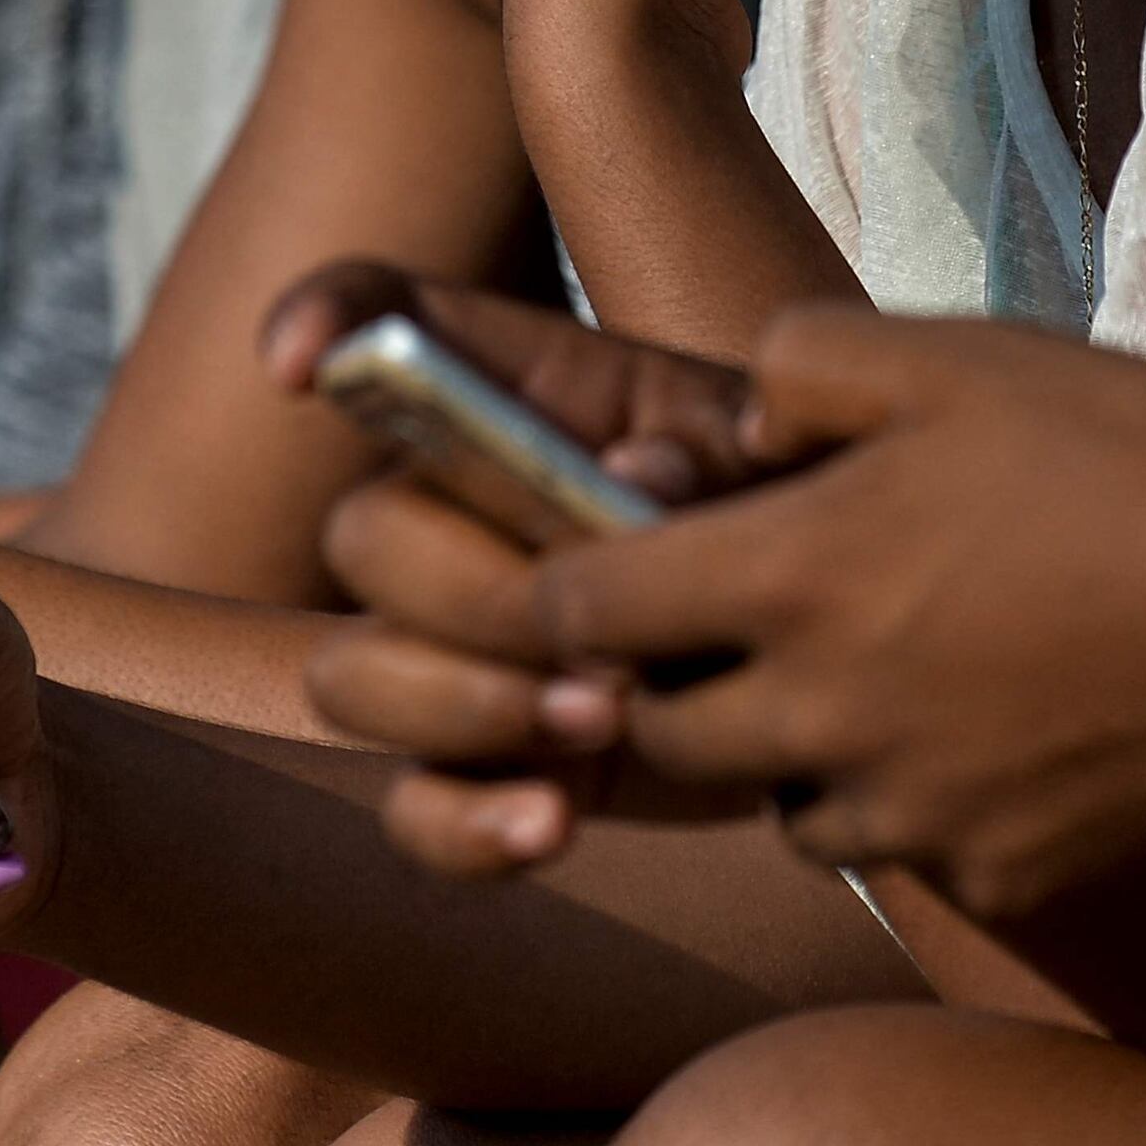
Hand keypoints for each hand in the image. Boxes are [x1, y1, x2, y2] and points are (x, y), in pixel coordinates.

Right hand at [267, 270, 766, 873]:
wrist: (846, 648)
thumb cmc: (799, 511)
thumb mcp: (776, 459)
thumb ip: (711, 452)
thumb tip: (636, 479)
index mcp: (522, 396)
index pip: (390, 319)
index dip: (326, 321)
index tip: (300, 367)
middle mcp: (457, 512)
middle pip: (365, 535)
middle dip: (469, 599)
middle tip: (598, 644)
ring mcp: (453, 646)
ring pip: (352, 676)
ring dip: (462, 707)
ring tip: (603, 721)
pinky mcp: (484, 763)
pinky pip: (414, 809)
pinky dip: (467, 826)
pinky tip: (553, 823)